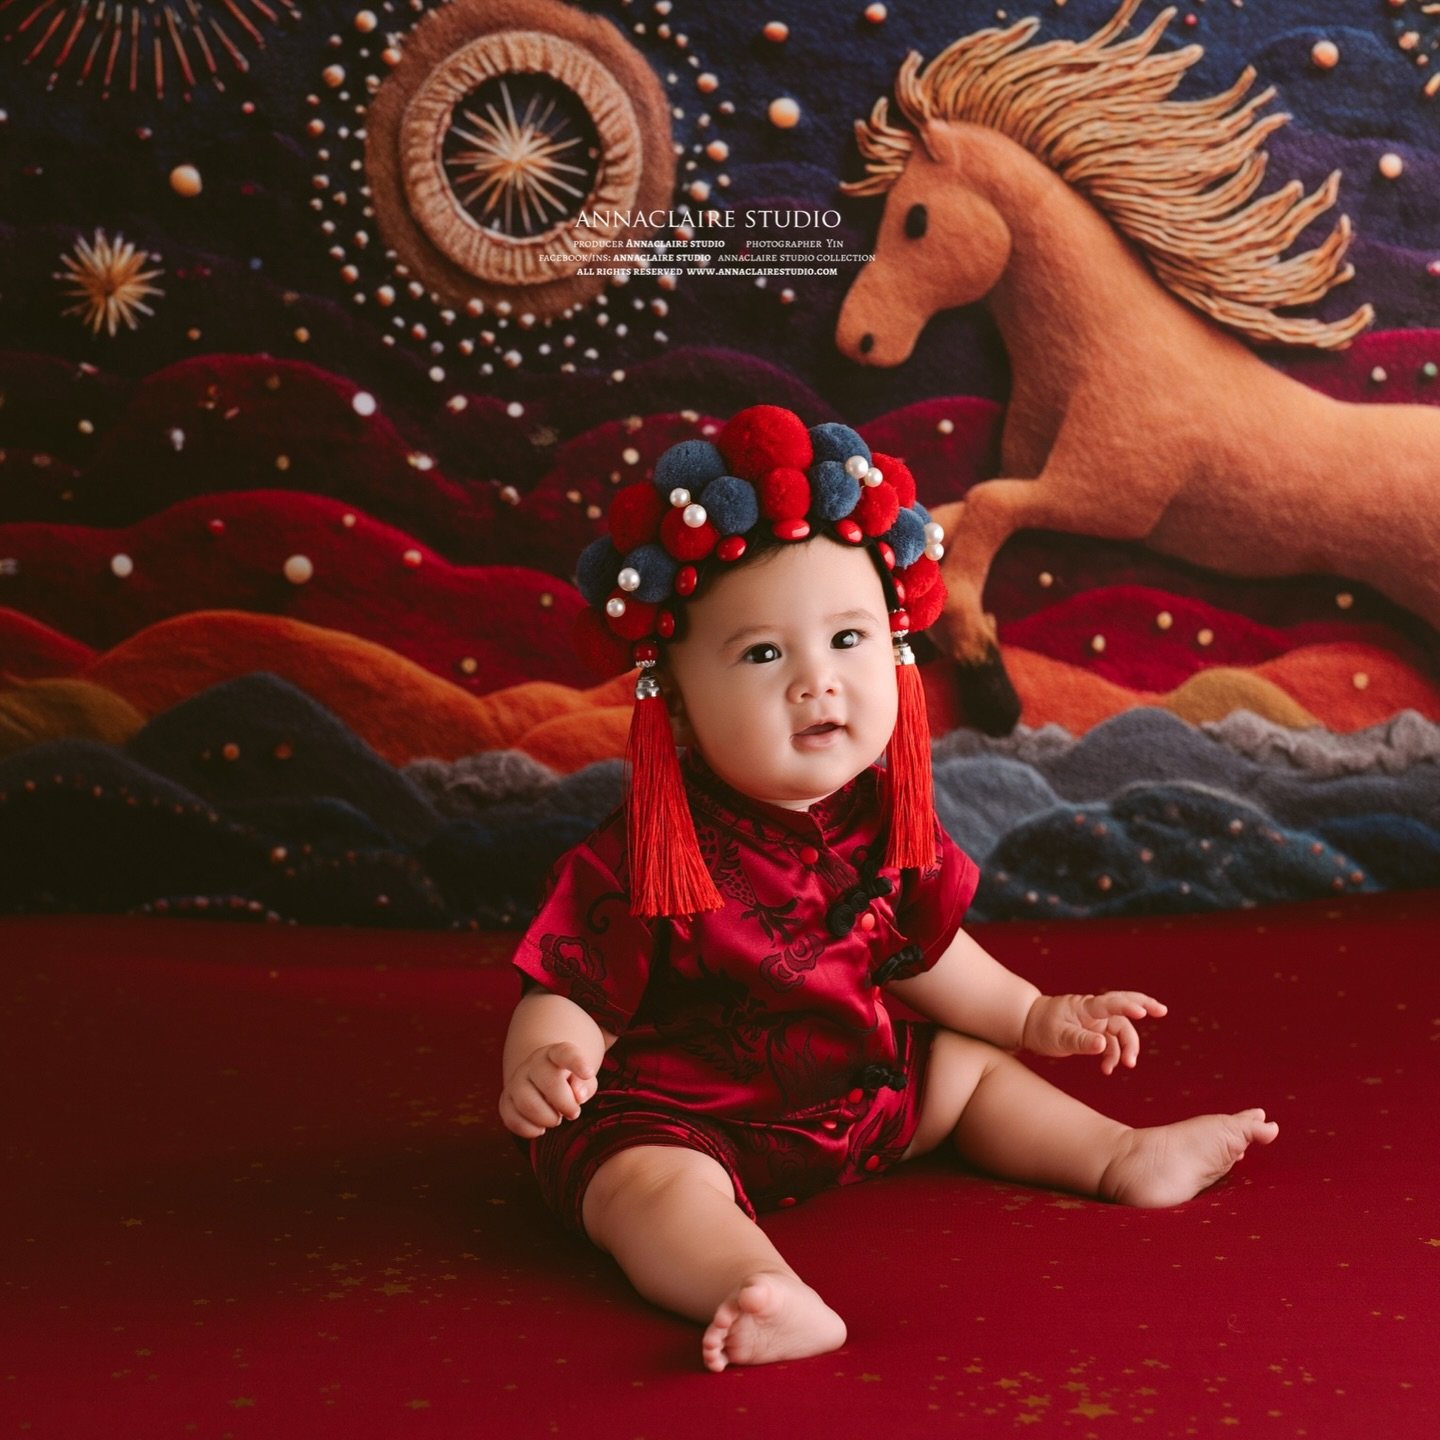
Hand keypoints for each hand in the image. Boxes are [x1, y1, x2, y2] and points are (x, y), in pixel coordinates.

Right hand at [499, 1042, 598, 1138]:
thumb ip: (586, 1085)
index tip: (589, 1073)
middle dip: (566, 1104)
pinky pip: (511, 1118)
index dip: (577, 1062)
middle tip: (574, 1113)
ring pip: (527, 1103)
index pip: (565, 1053)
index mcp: (555, 1053)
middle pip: (549, 1083)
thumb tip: (578, 1096)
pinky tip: (540, 1129)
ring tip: (556, 1118)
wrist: (541, 1077)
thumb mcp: (583, 1078)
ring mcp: (517, 1081)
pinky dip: (529, 1130)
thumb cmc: (569, 1080)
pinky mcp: (506, 1100)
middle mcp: (533, 1064)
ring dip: (547, 1118)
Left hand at [1021, 992, 1167, 1073]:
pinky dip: (1113, 1055)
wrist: (1028, 1025)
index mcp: (1086, 1007)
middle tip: (1163, 1011)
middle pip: (1123, 1008)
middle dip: (1144, 1006)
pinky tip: (1108, 1069)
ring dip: (1127, 1047)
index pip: (1110, 1003)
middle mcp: (1094, 1012)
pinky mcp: (1094, 1032)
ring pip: (1120, 1031)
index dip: (1128, 1006)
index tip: (1143, 1012)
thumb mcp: (1058, 1036)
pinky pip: (1111, 1043)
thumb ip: (1081, 1041)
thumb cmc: (1041, 1026)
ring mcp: (1095, 1022)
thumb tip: (1103, 1044)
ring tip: (1127, 1065)